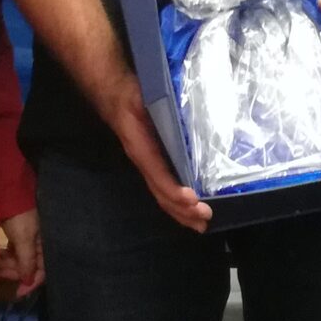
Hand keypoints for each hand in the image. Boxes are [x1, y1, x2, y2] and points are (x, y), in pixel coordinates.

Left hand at [0, 210, 44, 296]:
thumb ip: (27, 261)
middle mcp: (36, 246)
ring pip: (17, 262)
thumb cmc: (19, 216)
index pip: (40, 272)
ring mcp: (25, 242)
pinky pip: (10, 254)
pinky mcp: (16, 237)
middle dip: (12, 274)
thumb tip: (29, 282)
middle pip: (26, 269)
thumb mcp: (24, 238)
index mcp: (43, 247)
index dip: (28, 283)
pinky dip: (3, 259)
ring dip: (5, 267)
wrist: (9, 191)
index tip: (15, 293)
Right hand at [97, 72, 210, 232]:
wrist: (115, 97)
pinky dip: (177, 203)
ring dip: (181, 213)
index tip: (193, 200)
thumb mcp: (146, 99)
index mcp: (141, 148)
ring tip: (200, 224)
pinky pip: (163, 188)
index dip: (173, 190)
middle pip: (161, 194)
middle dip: (182, 210)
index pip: (158, 175)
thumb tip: (181, 110)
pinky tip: (190, 209)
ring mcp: (147, 165)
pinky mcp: (152, 164)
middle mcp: (143, 161)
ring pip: (162, 196)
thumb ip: (161, 106)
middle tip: (205, 220)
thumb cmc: (133, 96)